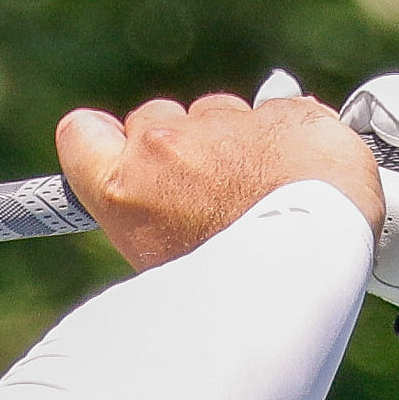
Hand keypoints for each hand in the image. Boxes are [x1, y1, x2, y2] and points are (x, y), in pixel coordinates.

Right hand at [56, 91, 380, 268]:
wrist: (317, 264)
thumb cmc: (238, 288)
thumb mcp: (168, 266)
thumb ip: (154, 213)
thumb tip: (165, 197)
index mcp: (124, 190)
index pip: (81, 135)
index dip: (102, 139)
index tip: (120, 151)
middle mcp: (164, 146)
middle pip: (153, 118)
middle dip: (175, 142)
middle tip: (204, 189)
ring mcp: (225, 124)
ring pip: (216, 112)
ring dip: (232, 138)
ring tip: (261, 190)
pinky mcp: (281, 110)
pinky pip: (276, 112)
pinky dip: (287, 136)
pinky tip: (302, 175)